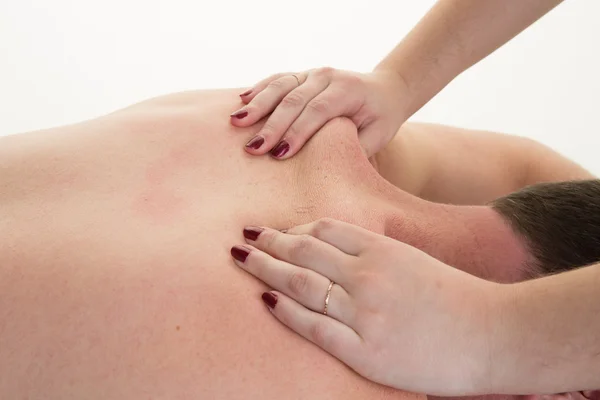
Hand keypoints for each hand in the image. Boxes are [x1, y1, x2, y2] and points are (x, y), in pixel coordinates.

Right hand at [230, 68, 410, 158]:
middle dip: (271, 125)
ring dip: (257, 105)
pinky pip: (276, 79)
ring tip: (236, 123)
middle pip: (293, 100)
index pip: (317, 111)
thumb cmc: (380, 119)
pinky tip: (240, 101)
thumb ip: (354, 148)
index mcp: (348, 90)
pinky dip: (258, 89)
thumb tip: (328, 170)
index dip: (297, 132)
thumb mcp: (377, 136)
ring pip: (280, 86)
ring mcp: (312, 73)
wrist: (385, 91)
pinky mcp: (301, 75)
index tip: (279, 155)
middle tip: (252, 149)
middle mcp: (327, 76)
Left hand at [230, 218, 499, 395]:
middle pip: (304, 250)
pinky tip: (266, 298)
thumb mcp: (415, 260)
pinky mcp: (365, 351)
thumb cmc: (457, 297)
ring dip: (266, 268)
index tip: (278, 232)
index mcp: (383, 249)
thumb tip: (342, 252)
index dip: (296, 229)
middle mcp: (367, 274)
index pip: (325, 229)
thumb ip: (378, 253)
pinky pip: (314, 325)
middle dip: (270, 242)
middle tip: (245, 238)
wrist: (494, 335)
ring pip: (301, 283)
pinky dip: (286, 309)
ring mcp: (364, 312)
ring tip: (242, 259)